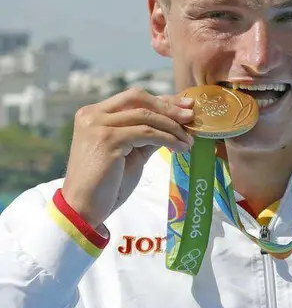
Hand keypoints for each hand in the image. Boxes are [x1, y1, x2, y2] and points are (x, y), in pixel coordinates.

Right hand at [61, 87, 195, 227]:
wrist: (84, 208)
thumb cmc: (107, 184)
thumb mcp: (130, 152)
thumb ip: (147, 135)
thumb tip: (176, 123)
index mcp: (94, 114)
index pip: (133, 99)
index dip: (162, 100)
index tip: (185, 106)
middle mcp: (93, 115)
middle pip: (138, 98)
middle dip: (168, 106)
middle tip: (191, 116)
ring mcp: (98, 125)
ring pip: (146, 116)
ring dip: (172, 127)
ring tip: (188, 140)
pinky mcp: (108, 139)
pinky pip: (147, 133)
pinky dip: (168, 138)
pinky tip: (180, 148)